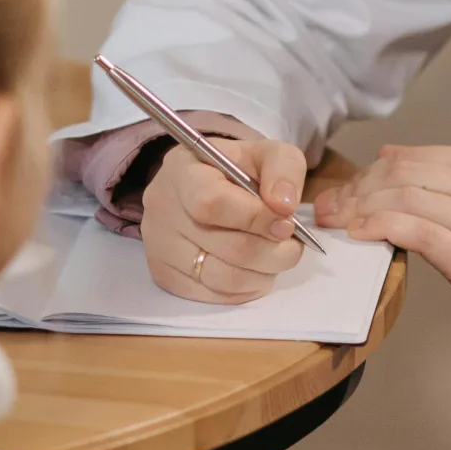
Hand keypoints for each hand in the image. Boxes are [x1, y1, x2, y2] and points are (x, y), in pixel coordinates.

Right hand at [140, 136, 306, 304]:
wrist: (197, 186)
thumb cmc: (233, 170)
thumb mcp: (264, 153)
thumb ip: (283, 168)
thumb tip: (284, 206)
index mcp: (182, 170)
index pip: (213, 203)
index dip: (256, 218)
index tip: (285, 222)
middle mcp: (162, 209)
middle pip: (228, 248)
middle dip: (274, 251)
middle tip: (291, 245)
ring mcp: (159, 246)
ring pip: (224, 279)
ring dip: (264, 273)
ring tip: (275, 256)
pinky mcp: (164, 276)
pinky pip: (216, 296)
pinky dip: (246, 288)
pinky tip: (254, 270)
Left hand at [315, 144, 450, 351]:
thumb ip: (443, 178)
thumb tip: (388, 156)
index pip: (408, 159)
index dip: (365, 175)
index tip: (342, 194)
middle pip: (398, 176)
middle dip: (353, 191)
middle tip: (326, 210)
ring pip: (401, 198)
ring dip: (358, 210)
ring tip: (334, 223)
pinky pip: (416, 230)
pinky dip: (381, 226)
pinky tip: (360, 234)